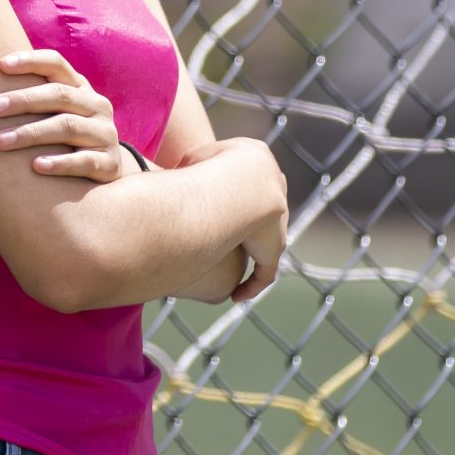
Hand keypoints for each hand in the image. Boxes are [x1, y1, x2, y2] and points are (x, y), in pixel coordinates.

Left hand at [0, 49, 130, 180]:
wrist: (105, 171)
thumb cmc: (65, 136)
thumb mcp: (55, 112)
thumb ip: (30, 97)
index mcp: (80, 87)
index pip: (56, 64)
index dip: (30, 61)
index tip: (1, 65)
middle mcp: (96, 106)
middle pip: (58, 95)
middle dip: (23, 100)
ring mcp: (105, 134)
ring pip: (68, 127)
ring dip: (31, 133)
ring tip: (0, 141)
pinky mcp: (109, 164)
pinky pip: (84, 162)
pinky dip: (60, 163)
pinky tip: (36, 166)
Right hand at [175, 138, 285, 300]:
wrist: (241, 184)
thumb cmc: (208, 169)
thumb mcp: (192, 161)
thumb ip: (189, 170)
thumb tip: (177, 178)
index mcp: (258, 158)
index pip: (245, 174)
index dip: (230, 188)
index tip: (215, 202)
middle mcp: (274, 187)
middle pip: (260, 207)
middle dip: (246, 222)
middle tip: (221, 238)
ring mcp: (278, 220)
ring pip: (264, 241)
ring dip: (248, 254)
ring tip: (227, 274)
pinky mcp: (274, 246)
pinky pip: (264, 271)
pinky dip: (252, 285)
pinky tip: (236, 296)